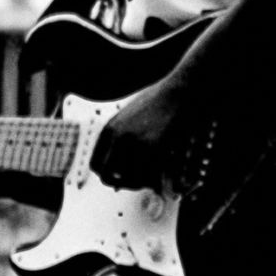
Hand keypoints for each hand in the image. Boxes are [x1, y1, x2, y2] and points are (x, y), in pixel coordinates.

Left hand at [91, 75, 193, 191]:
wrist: (180, 92)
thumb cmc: (159, 103)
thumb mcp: (129, 117)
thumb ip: (121, 139)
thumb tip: (120, 169)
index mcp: (109, 130)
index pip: (96, 164)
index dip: (108, 175)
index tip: (121, 177)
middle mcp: (118, 138)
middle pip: (109, 176)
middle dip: (123, 183)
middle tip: (138, 182)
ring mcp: (137, 144)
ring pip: (132, 180)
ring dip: (143, 183)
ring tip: (152, 178)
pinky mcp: (157, 148)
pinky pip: (152, 178)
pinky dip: (157, 183)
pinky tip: (163, 179)